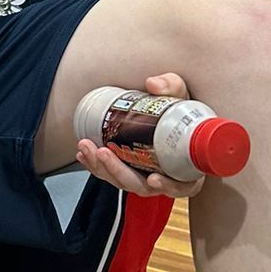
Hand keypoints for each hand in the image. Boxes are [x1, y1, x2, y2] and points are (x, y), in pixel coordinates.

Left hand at [74, 72, 202, 199]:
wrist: (170, 115)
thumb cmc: (182, 112)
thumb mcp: (181, 96)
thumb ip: (171, 87)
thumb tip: (152, 84)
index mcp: (187, 167)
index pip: (181, 187)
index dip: (168, 186)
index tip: (153, 178)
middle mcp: (166, 177)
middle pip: (142, 186)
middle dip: (118, 171)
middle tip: (102, 152)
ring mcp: (145, 176)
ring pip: (122, 181)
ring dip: (101, 167)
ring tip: (86, 147)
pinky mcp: (129, 171)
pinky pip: (111, 174)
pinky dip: (95, 166)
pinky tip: (83, 154)